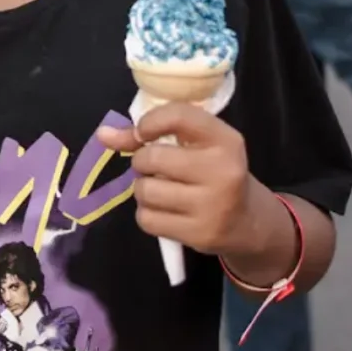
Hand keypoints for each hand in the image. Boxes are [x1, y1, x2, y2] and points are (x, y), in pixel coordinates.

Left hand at [94, 102, 256, 255]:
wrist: (247, 221)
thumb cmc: (215, 173)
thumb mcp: (196, 146)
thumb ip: (150, 135)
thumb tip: (103, 134)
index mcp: (225, 140)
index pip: (178, 116)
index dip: (149, 122)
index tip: (143, 133)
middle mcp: (222, 170)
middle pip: (152, 158)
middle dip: (143, 162)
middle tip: (155, 168)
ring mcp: (212, 205)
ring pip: (145, 191)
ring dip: (143, 189)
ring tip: (160, 190)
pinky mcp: (199, 234)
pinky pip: (147, 219)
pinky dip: (147, 214)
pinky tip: (165, 211)